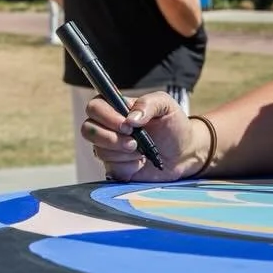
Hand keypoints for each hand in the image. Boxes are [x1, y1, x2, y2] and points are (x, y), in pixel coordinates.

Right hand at [83, 92, 197, 182]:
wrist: (184, 152)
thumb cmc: (173, 124)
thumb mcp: (166, 105)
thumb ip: (148, 103)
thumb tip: (131, 118)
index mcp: (117, 108)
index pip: (94, 107)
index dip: (105, 116)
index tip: (127, 125)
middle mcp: (108, 128)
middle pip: (87, 130)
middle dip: (111, 138)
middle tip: (134, 142)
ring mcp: (110, 149)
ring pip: (99, 151)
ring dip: (123, 153)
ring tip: (142, 151)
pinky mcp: (115, 167)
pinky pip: (111, 169)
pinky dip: (128, 167)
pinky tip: (140, 163)